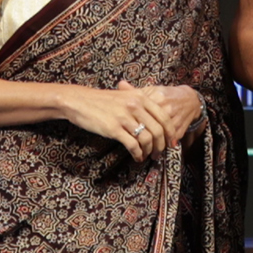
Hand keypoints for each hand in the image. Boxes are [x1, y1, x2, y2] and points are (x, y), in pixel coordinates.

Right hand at [61, 82, 187, 161]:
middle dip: (162, 145)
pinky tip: (137, 157)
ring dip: (149, 151)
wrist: (80, 101)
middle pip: (158, 130)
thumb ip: (141, 103)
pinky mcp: (114, 129)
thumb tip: (156, 119)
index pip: (164, 117)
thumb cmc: (103, 100)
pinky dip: (137, 153)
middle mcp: (136, 106)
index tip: (172, 142)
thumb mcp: (125, 95)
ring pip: (147, 138)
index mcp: (141, 97)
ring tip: (147, 156)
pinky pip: (133, 145)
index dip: (171, 132)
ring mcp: (125, 117)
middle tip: (160, 153)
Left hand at [122, 82, 203, 146]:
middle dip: (141, 139)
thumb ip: (136, 90)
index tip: (124, 131)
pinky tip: (157, 151)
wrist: (190, 100)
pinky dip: (162, 146)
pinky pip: (168, 141)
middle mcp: (166, 108)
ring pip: (160, 136)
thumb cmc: (167, 95)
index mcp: (157, 97)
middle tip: (134, 148)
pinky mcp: (180, 128)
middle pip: (150, 127)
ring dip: (152, 147)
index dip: (131, 125)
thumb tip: (120, 84)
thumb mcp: (153, 90)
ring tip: (146, 154)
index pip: (140, 113)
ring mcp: (174, 119)